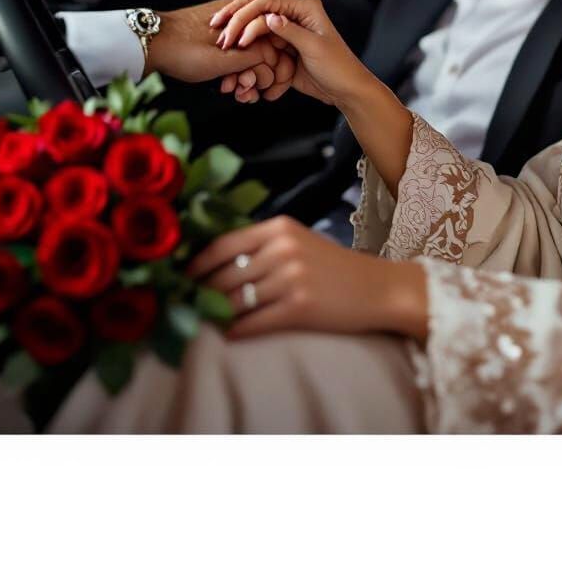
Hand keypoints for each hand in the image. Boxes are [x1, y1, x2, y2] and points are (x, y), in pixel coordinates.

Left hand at [149, 0, 294, 87]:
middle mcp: (240, 16)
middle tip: (242, 92)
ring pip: (248, 54)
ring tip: (229, 89)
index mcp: (245, 18)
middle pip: (263, 51)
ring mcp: (228, 23)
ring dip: (243, 75)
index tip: (259, 89)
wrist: (147, 42)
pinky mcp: (216, 32)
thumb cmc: (183, 50)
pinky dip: (232, 68)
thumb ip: (255, 58)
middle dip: (255, 76)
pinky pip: (234, 52)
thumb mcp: (223, 60)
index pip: (275, 47)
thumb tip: (274, 63)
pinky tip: (223, 82)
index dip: (270, 73)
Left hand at [188, 215, 427, 340]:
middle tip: (188, 305)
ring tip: (207, 320)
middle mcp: (283, 249)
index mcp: (280, 228)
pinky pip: (255, 322)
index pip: (223, 244)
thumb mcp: (300, 241)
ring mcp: (292, 278)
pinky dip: (237, 330)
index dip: (197, 264)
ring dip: (217, 314)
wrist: (379, 289)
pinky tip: (230, 333)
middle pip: (225, 274)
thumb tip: (216, 265)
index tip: (182, 278)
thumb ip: (263, 246)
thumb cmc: (336, 267)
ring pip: (236, 300)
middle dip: (203, 292)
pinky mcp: (300, 307)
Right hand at [210, 0, 374, 108]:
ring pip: (255, 26)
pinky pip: (259, 43)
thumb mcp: (315, 48)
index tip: (235, 35)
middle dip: (237, 20)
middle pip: (258, 9)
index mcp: (305, 8)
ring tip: (222, 45)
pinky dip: (246, 49)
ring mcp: (287, 31)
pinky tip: (232, 54)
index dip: (248, 13)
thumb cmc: (337, 67)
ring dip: (238, 34)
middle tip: (220, 37)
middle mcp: (294, 15)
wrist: (345, 91)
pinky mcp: (282, 47)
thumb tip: (268, 18)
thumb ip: (291, 32)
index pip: (269, 0)